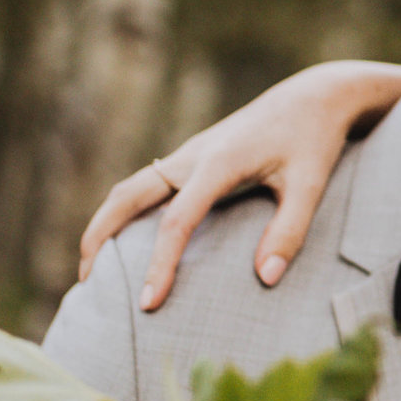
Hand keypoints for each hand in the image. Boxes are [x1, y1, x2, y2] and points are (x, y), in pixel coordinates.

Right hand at [76, 61, 400, 310]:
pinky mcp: (193, 157)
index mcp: (219, 162)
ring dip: (106, 223)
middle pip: (127, 195)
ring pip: (130, 187)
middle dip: (99, 237)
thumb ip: (289, 231)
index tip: (149, 303)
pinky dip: (126, 212)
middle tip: (85, 284)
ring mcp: (188, 154)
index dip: (160, 265)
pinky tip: (129, 240)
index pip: (177, 222)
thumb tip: (265, 279)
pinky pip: (147, 185)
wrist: (313, 97)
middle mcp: (193, 155)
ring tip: (94, 268)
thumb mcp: (311, 185)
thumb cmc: (314, 140)